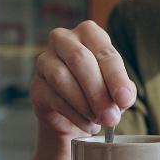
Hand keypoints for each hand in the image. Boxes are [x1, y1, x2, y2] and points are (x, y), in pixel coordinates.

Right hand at [30, 20, 135, 139]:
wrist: (77, 113)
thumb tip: (122, 99)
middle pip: (80, 60)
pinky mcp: (35, 85)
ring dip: (84, 104)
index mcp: (90, 34)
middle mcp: (64, 40)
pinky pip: (53, 98)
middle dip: (98, 92)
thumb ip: (124, 91)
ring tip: (99, 121)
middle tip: (111, 117)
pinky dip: (75, 115)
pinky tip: (88, 124)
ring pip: (61, 78)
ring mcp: (45, 61)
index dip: (116, 77)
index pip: (104, 52)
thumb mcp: (118, 89)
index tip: (124, 99)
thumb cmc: (102, 92)